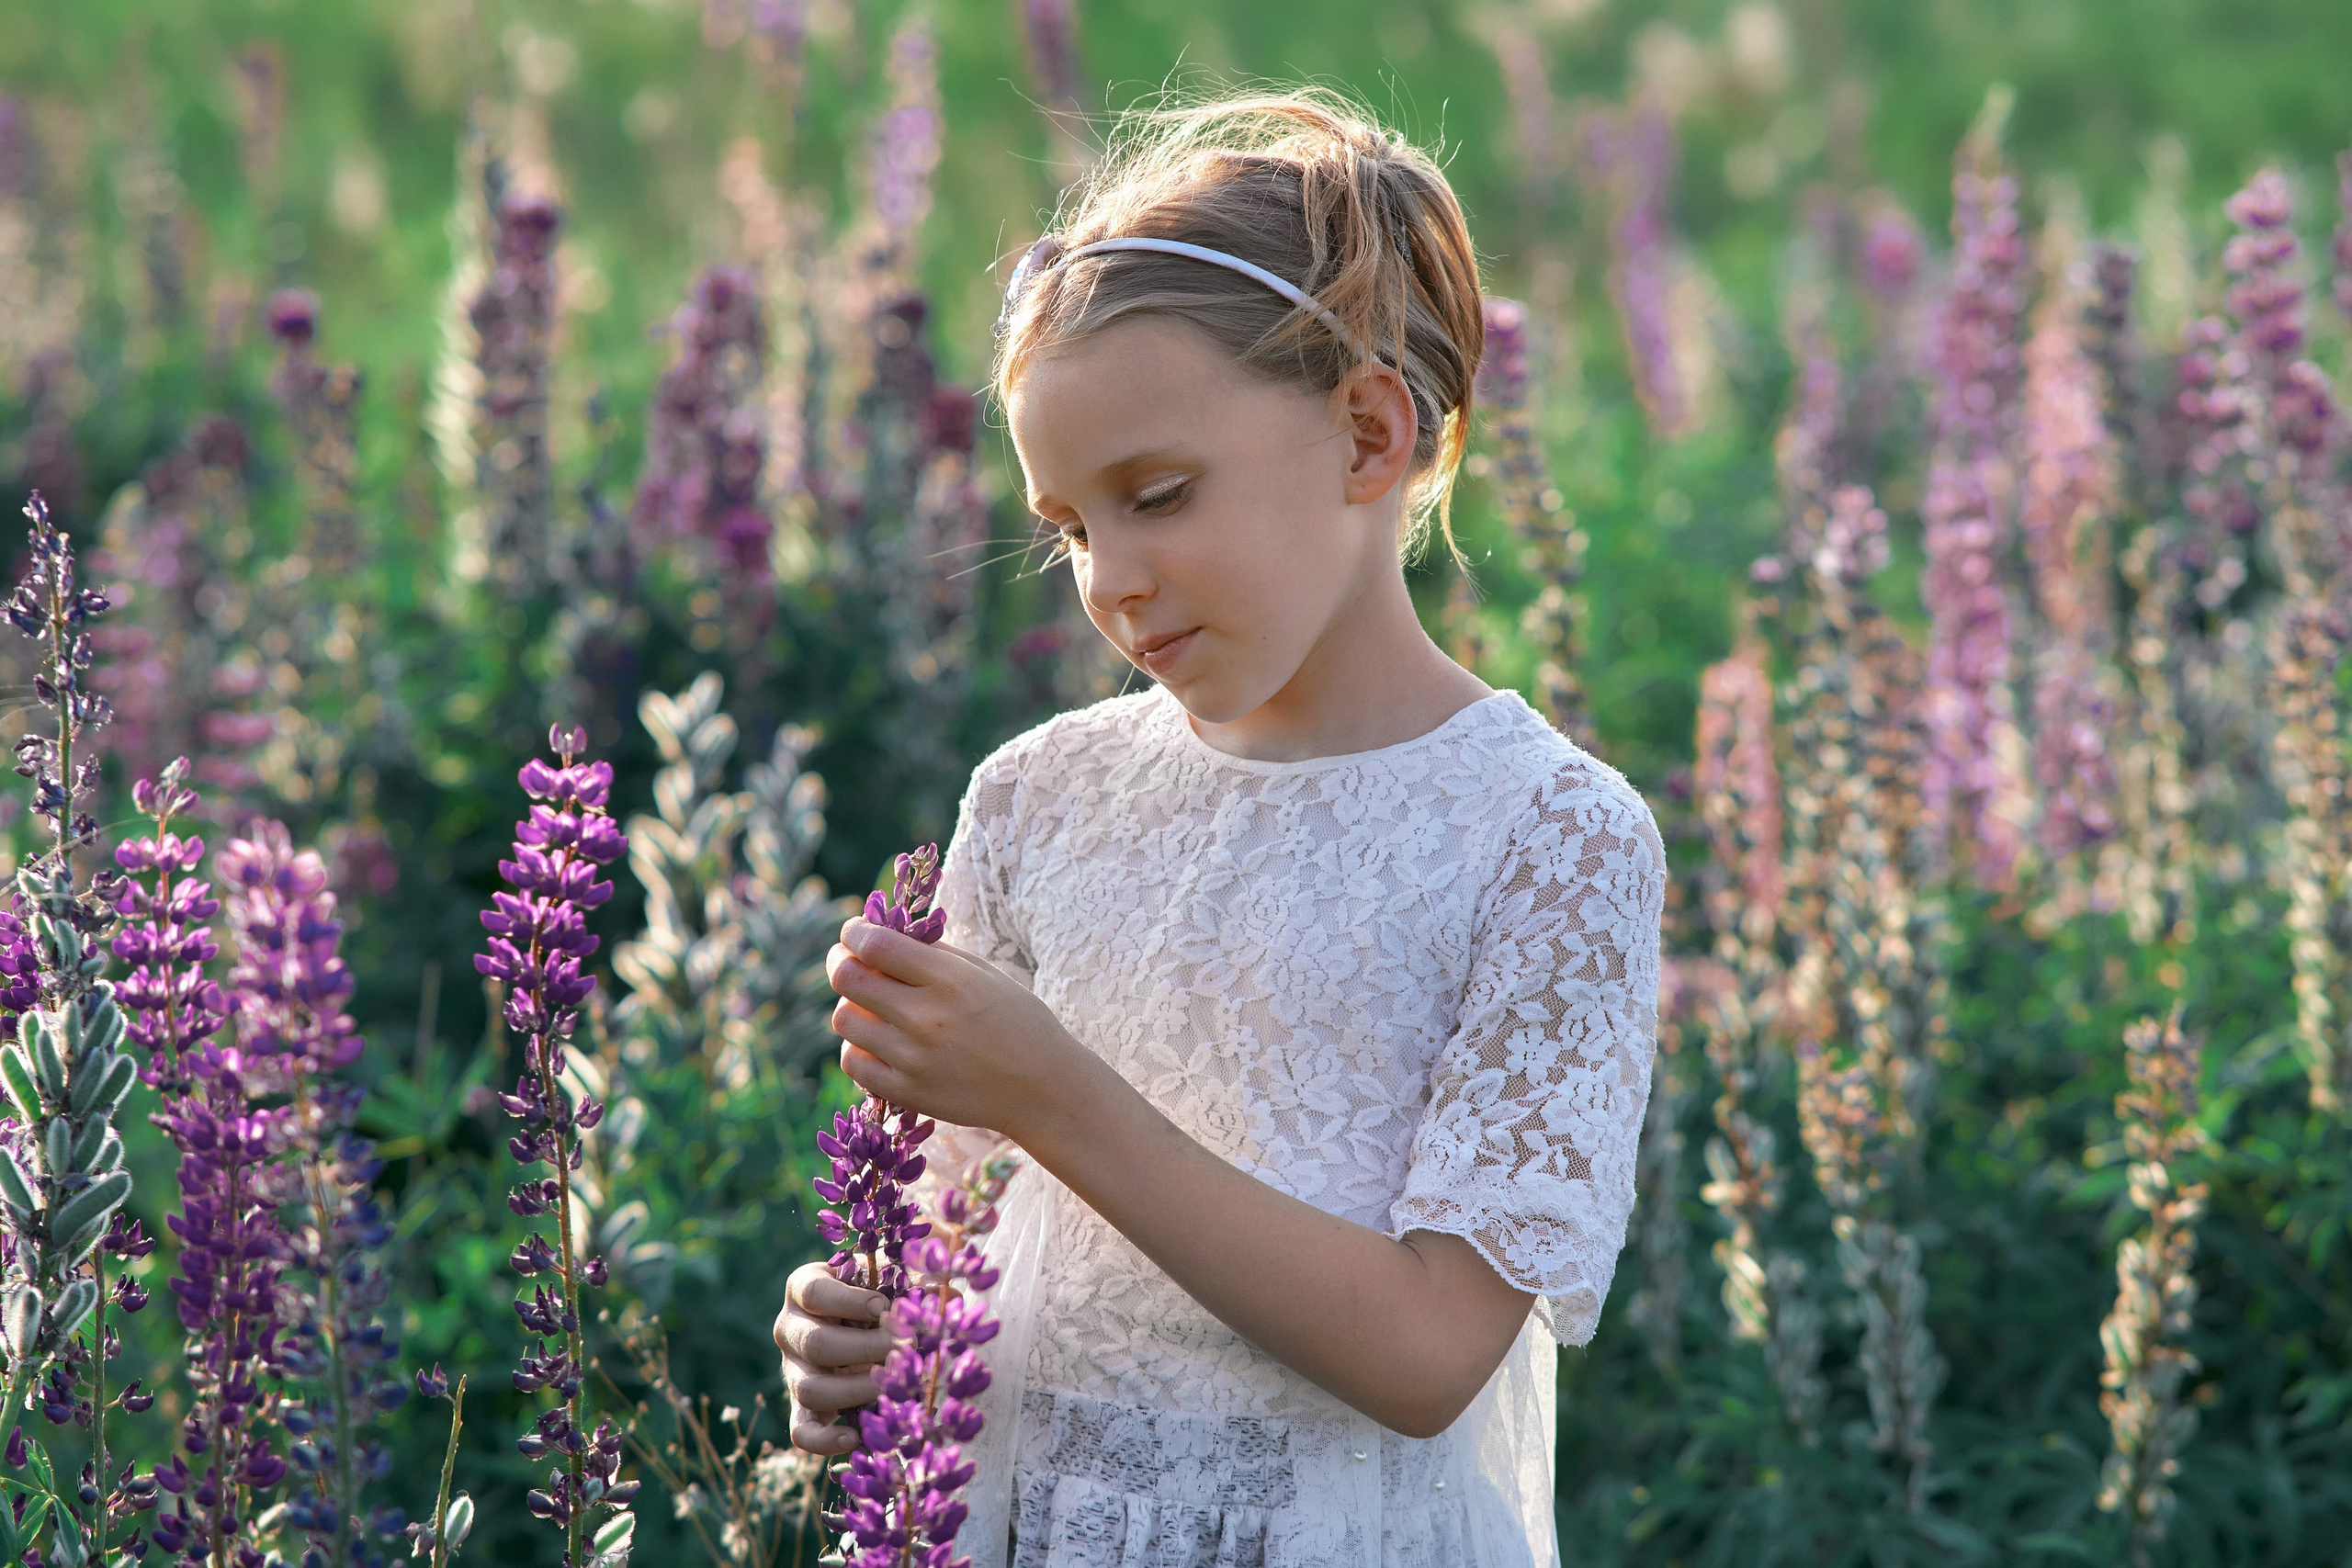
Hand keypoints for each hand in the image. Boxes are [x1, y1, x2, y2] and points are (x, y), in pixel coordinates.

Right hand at [775, 1261, 894, 1455]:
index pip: (813, 1293)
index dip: (849, 1302)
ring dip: (857, 1390)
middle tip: (907, 1346)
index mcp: (802, 1288)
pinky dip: (824, 1440)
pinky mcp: (800, 1405)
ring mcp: (792, 1370)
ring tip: (894, 1387)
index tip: (884, 1307)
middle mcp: (789, 1329)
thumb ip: (909, 1282)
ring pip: (809, 1389)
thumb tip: (942, 1299)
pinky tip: (854, 1437)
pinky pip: (801, 1430)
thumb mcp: (887, 1278)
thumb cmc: (876, 1292)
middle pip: (816, 1343)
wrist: (860, 1325)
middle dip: (867, 1348)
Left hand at [826, 916, 1098, 1138]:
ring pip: (845, 1020)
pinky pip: (854, 1062)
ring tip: (872, 1006)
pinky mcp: (907, 1092)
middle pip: (847, 979)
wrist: (1042, 1088)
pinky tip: (879, 1041)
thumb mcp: (985, 973)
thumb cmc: (1017, 1021)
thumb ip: (932, 954)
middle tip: (846, 960)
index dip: (854, 932)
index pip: (874, 945)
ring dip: (851, 1005)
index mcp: (949, 980)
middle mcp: (926, 1018)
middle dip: (839, 961)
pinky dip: (858, 1046)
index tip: (855, 931)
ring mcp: (913, 1059)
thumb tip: (880, 935)